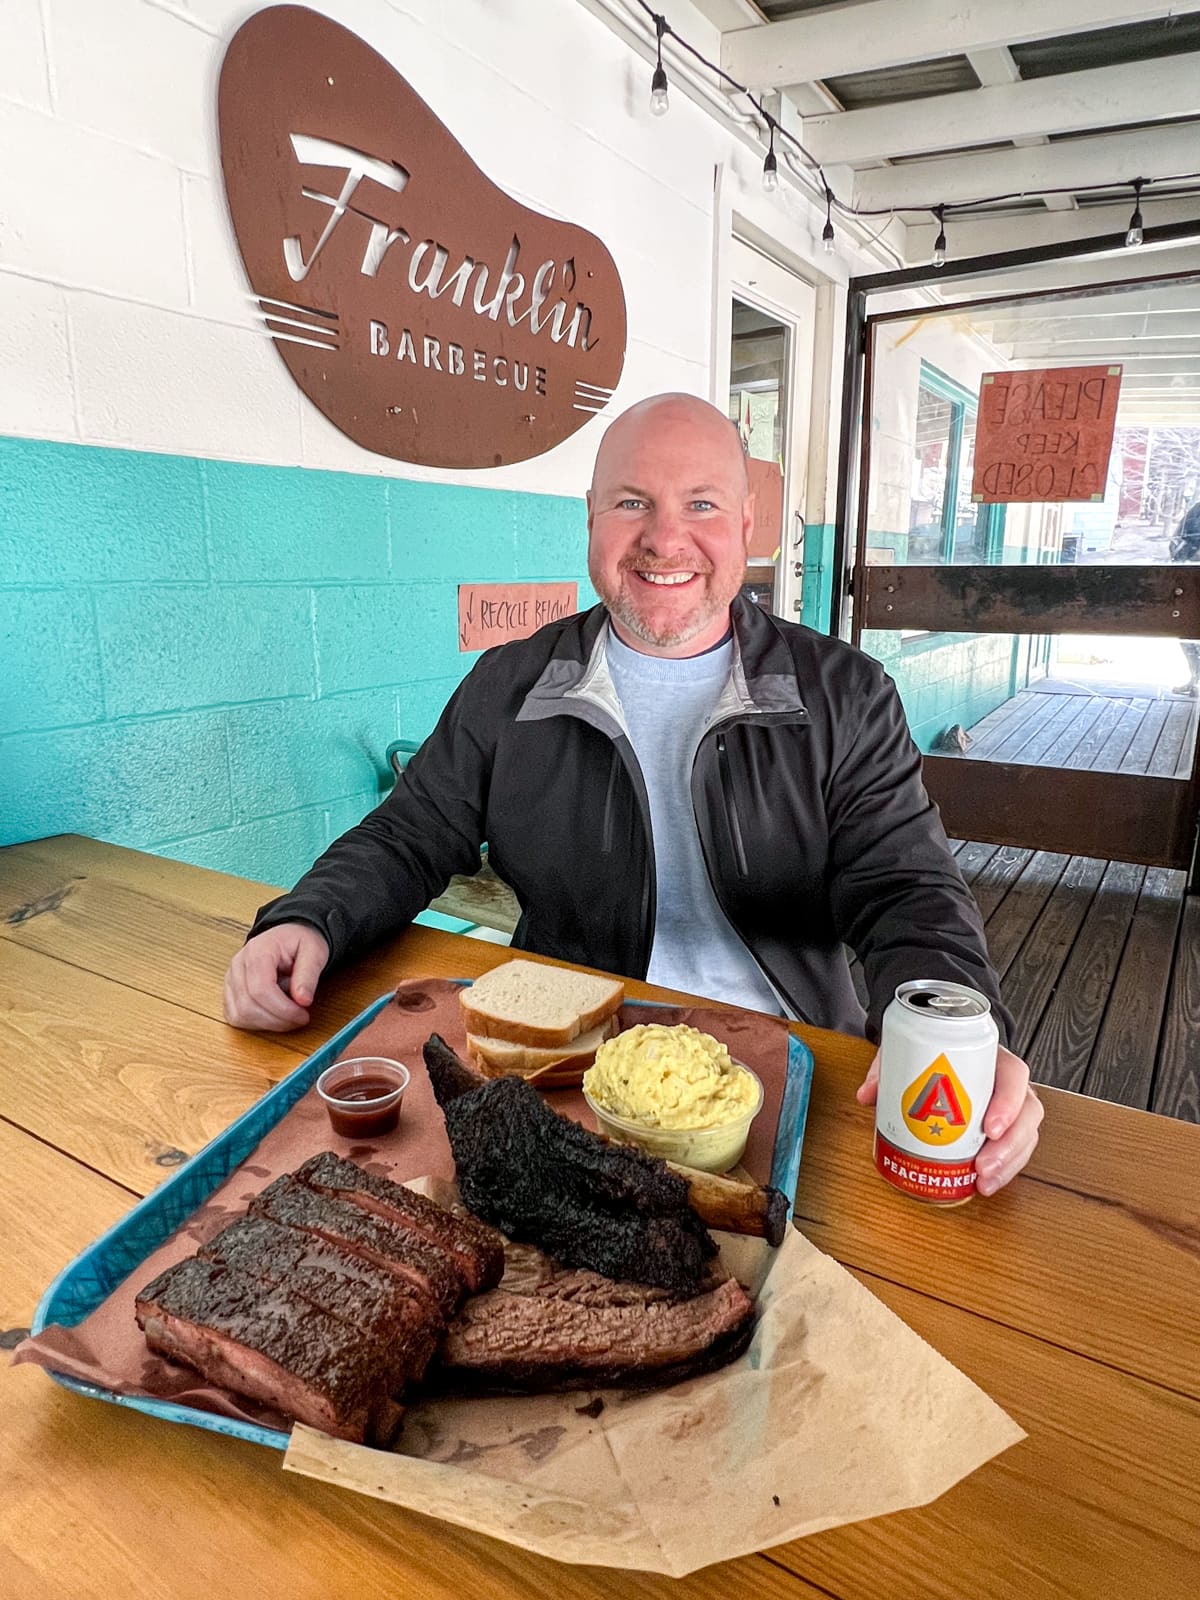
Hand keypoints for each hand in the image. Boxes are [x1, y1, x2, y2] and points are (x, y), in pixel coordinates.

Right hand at [223, 922, 329, 1031]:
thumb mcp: (314, 951)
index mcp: (258, 951)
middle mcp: (239, 965)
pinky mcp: (231, 992)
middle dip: (278, 1020)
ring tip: (288, 1014)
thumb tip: (303, 1000)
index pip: (260, 989)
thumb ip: (308, 974)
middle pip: (248, 1006)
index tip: (302, 1014)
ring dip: (268, 1023)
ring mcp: (231, 979)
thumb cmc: (299, 941)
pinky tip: (274, 1016)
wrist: (288, 937)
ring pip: (240, 1015)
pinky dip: (257, 1023)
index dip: (283, 1009)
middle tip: (300, 1018)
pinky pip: (236, 1017)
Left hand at [856, 1043, 1043, 1195]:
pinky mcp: (1006, 1124)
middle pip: (1027, 1112)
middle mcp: (1007, 1080)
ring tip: (984, 1182)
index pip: (1013, 1075)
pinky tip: (986, 1183)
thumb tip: (866, 1095)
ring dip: (1008, 1163)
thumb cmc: (933, 1050)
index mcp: (990, 1056)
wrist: (940, 1048)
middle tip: (982, 1167)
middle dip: (1009, 1146)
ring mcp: (1011, 1103)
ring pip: (1025, 1134)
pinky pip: (1016, 1147)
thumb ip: (887, 1067)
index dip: (1008, 1103)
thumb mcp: (908, 1048)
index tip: (990, 1128)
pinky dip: (1004, 1167)